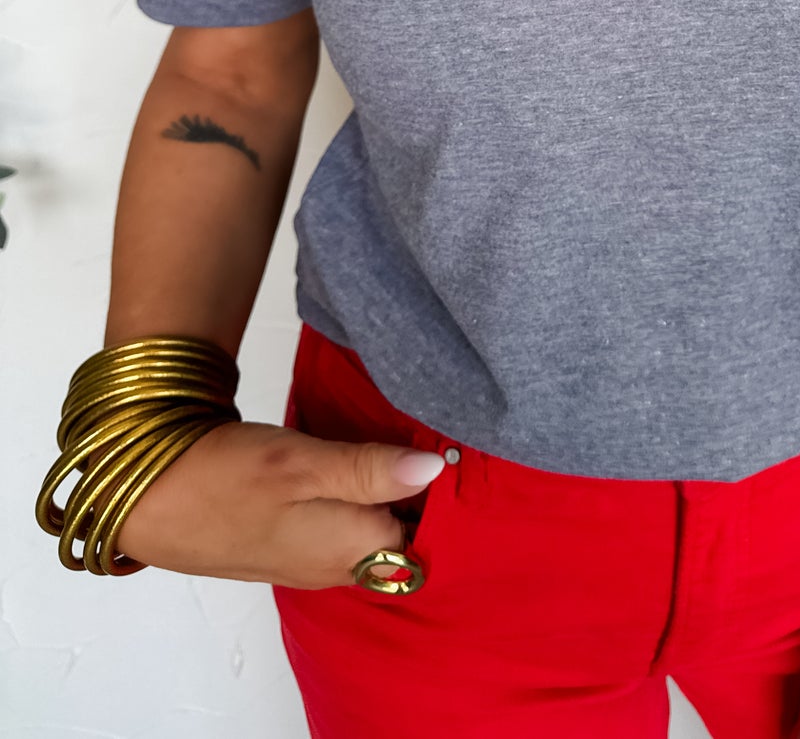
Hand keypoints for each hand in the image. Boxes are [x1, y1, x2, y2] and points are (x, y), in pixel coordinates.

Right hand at [111, 417, 445, 587]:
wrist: (146, 494)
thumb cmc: (225, 477)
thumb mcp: (303, 464)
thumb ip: (371, 471)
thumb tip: (434, 470)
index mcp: (350, 550)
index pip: (425, 534)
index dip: (441, 494)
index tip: (451, 447)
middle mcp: (336, 566)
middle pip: (401, 537)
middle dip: (417, 495)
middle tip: (426, 435)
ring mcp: (309, 558)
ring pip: (370, 530)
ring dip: (385, 493)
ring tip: (394, 441)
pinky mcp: (286, 543)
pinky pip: (340, 526)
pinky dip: (354, 498)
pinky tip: (352, 463)